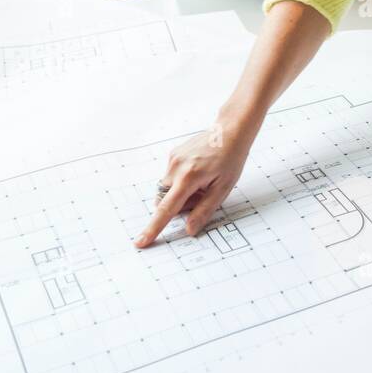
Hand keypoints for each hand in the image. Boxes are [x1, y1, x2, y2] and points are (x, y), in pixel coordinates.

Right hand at [133, 107, 255, 247]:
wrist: (230, 131)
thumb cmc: (231, 159)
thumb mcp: (223, 189)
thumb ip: (204, 210)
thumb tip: (189, 229)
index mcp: (189, 177)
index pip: (167, 209)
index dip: (153, 228)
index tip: (141, 242)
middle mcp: (176, 166)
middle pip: (165, 200)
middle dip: (179, 205)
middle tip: (202, 195)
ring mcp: (172, 158)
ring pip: (167, 189)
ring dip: (180, 193)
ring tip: (202, 182)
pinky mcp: (172, 154)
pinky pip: (170, 177)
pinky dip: (180, 182)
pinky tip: (198, 172)